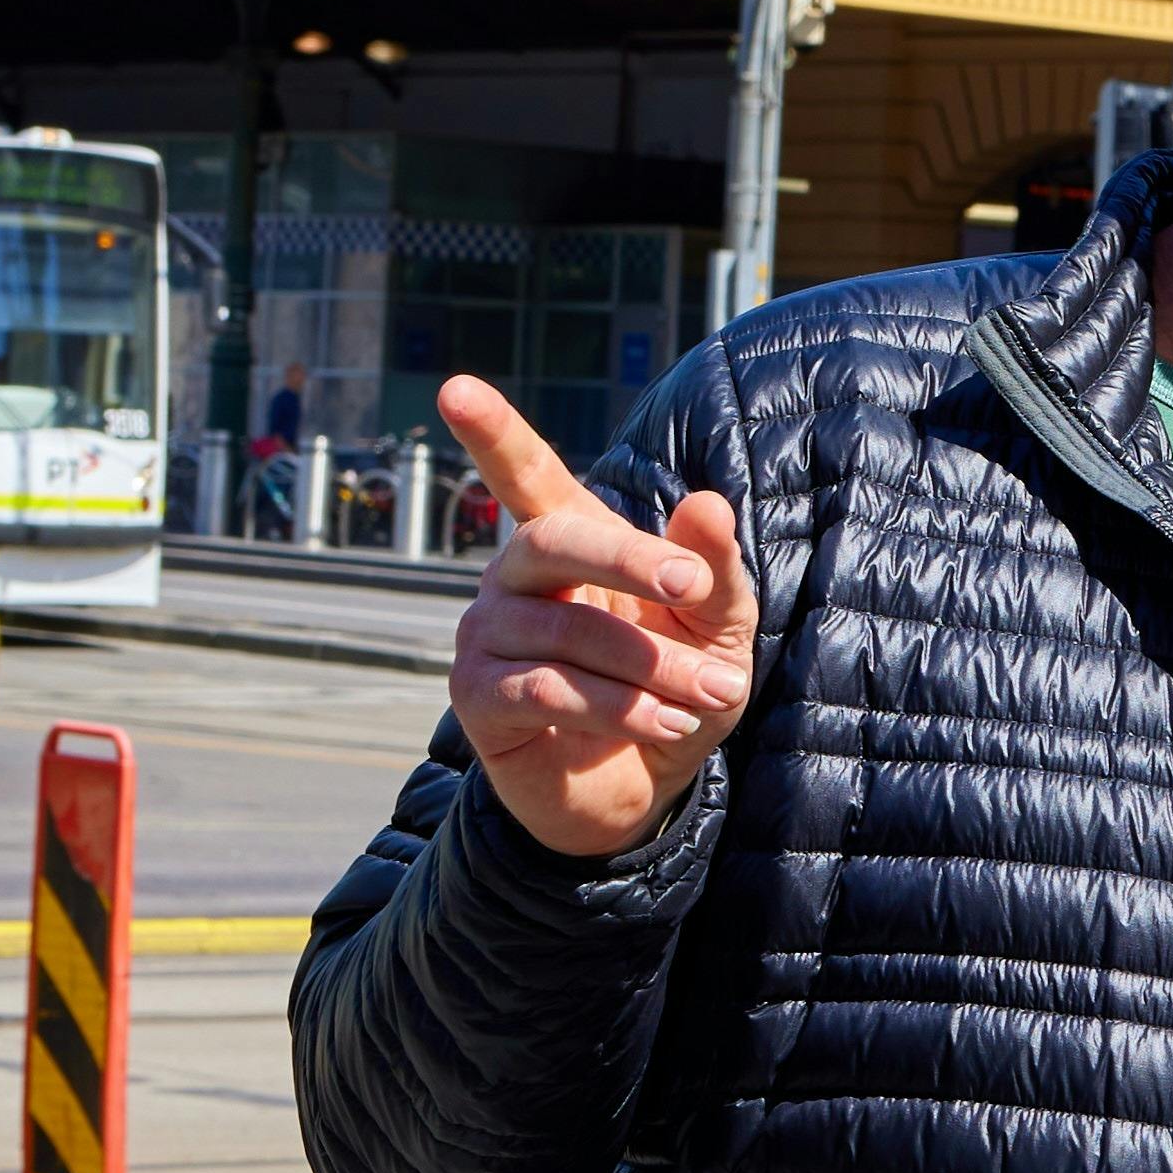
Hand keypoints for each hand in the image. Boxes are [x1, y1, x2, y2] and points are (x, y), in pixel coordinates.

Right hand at [436, 373, 757, 862]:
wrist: (647, 784)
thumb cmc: (676, 684)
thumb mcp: (717, 627)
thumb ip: (710, 569)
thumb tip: (707, 503)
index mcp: (569, 538)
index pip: (522, 472)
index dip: (491, 431)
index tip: (454, 388)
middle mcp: (514, 575)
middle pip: (553, 537)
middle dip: (629, 558)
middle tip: (690, 585)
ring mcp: (487, 633)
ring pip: (568, 629)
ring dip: (651, 665)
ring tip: (707, 695)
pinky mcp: (477, 696)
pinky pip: (546, 689)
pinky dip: (618, 707)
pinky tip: (665, 725)